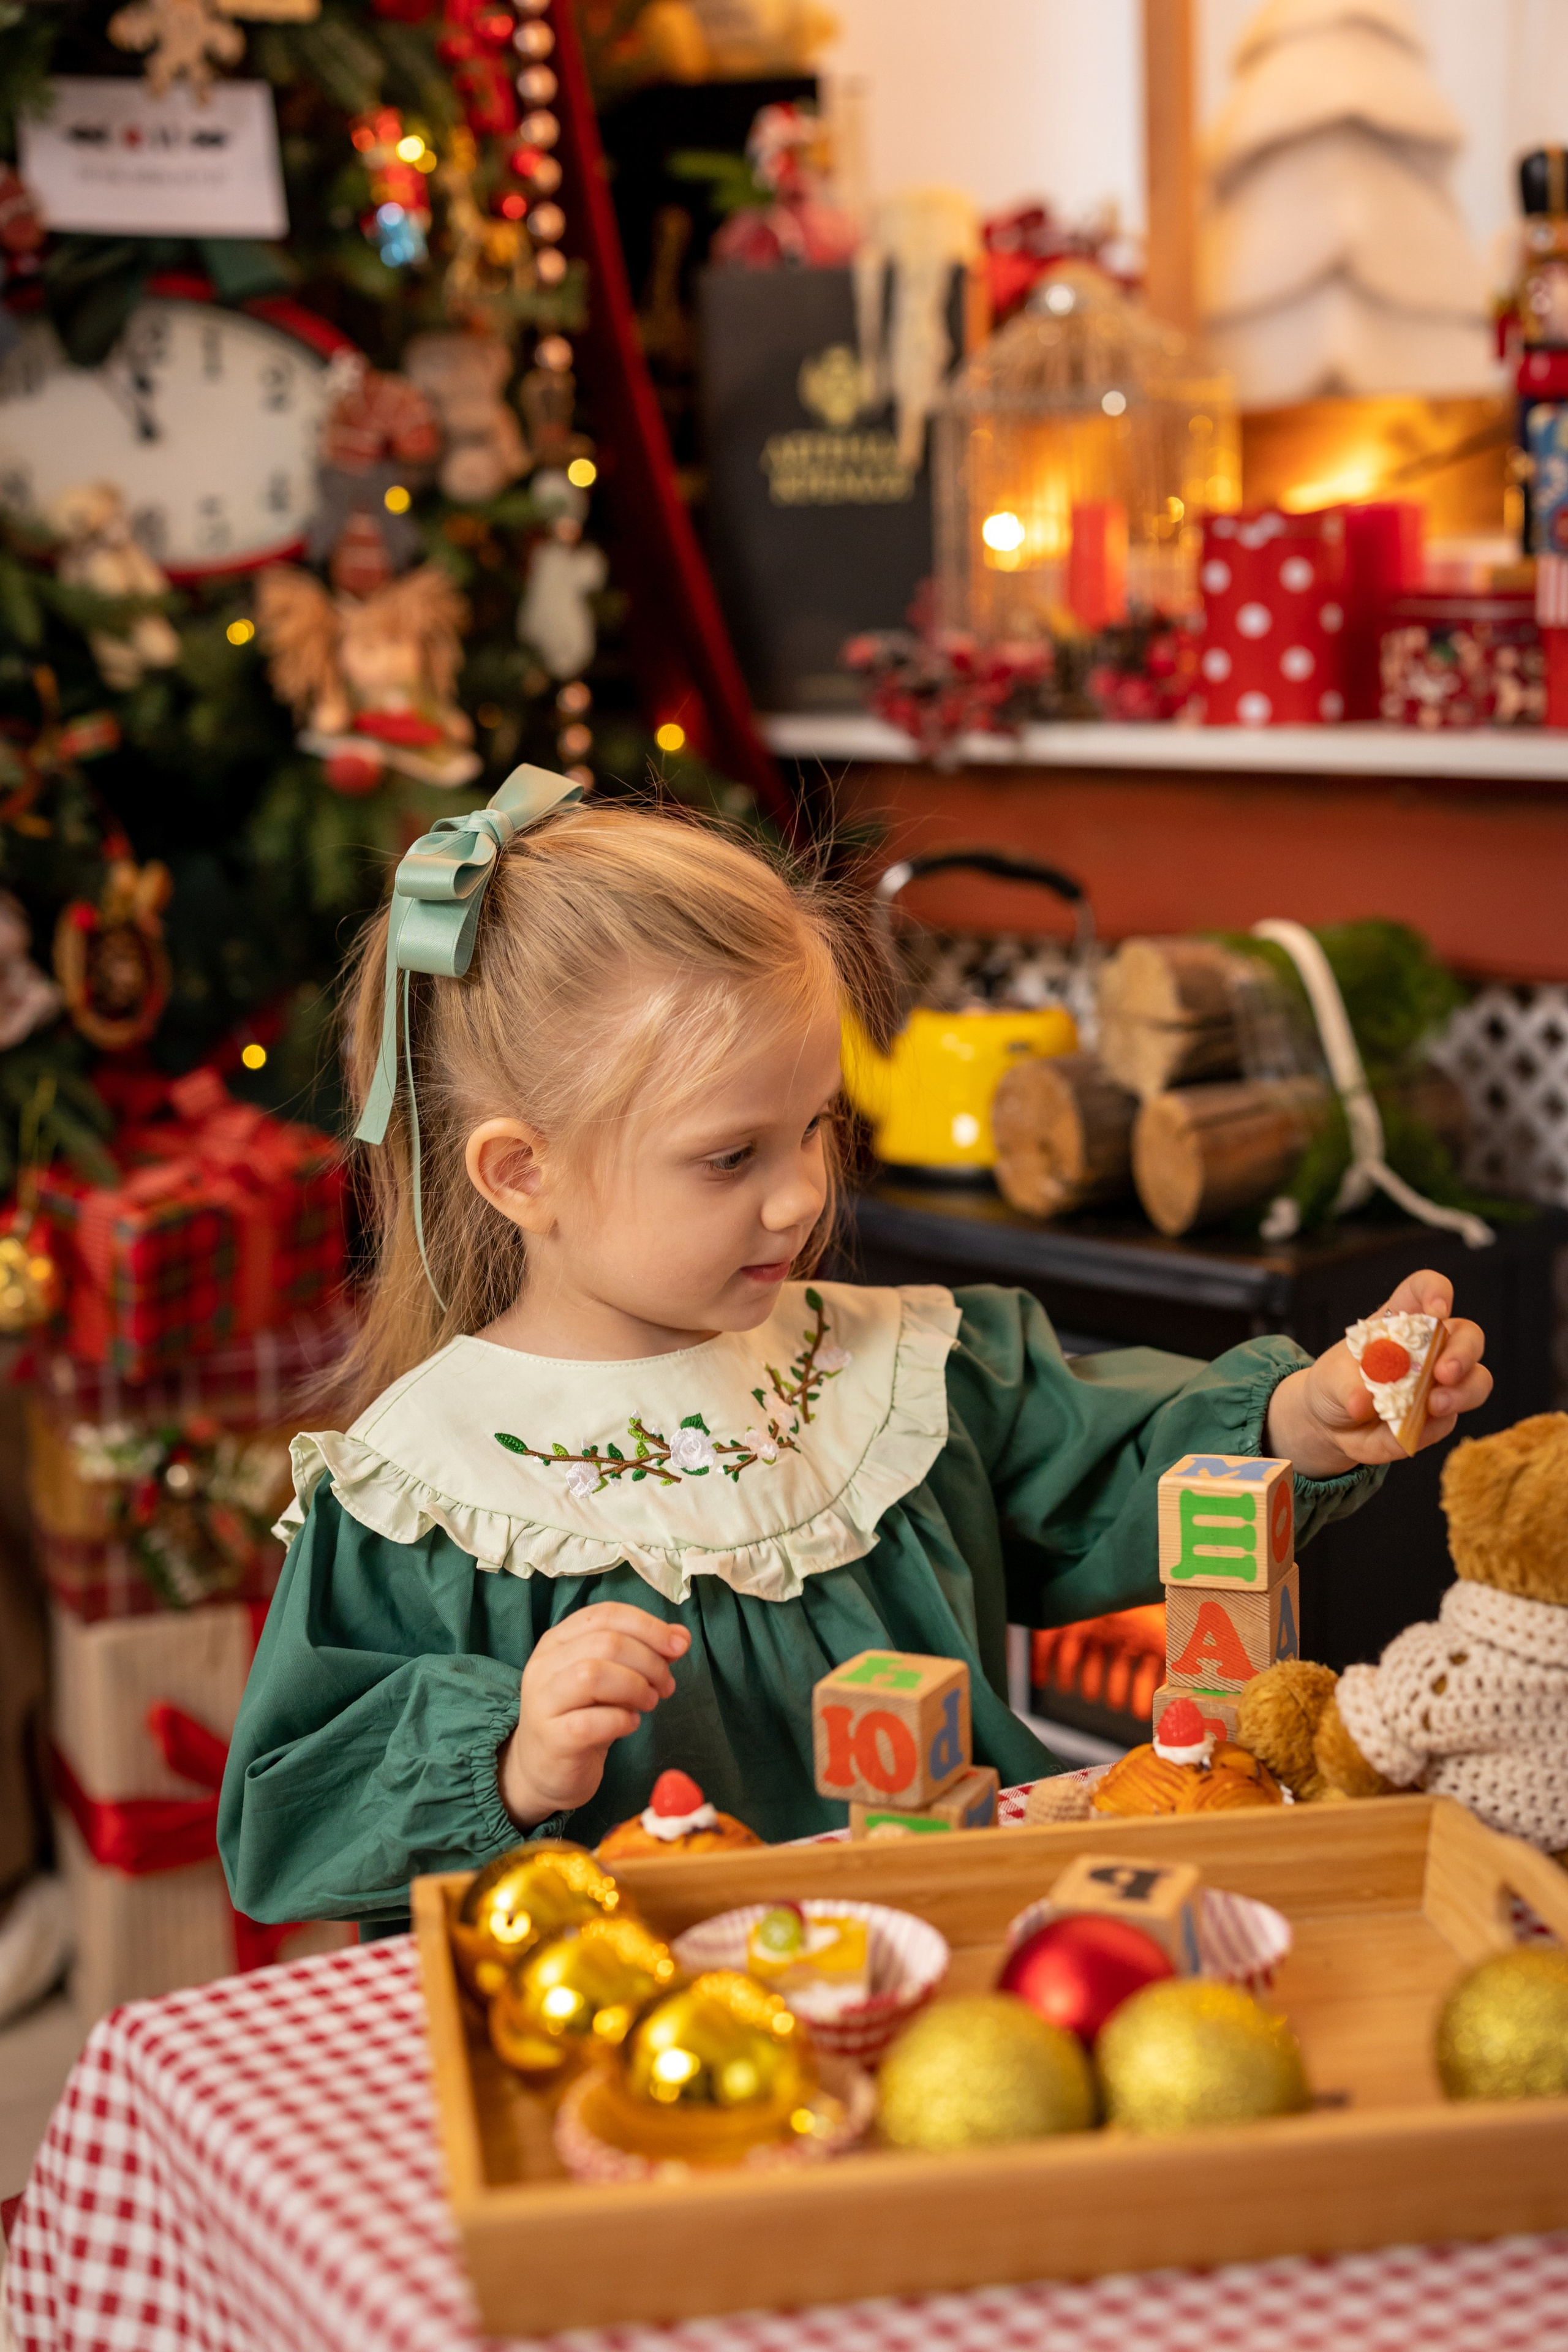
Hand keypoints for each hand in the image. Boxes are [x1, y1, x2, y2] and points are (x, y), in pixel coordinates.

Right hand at [499, 1603, 689, 1827]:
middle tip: (666, 1685)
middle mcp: (544, 1665)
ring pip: (592, 1675)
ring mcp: (543, 1701)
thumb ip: (642, 1653)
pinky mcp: (551, 1738)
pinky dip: (621, 1720)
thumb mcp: (612, 1678)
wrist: (544, 1769)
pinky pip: (590, 1722)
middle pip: (606, 1642)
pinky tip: (631, 1725)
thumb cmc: (581, 1716)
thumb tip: (680, 1636)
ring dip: (635, 1687)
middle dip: (649, 1661)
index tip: (679, 1644)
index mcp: (558, 1640)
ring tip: (650, 1702)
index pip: (605, 1614)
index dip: (648, 1626)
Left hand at [1263, 1270, 1491, 1478]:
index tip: (1437, 1310)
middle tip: (1444, 1372)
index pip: (1426, 1290)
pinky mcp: (1439, 1418)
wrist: (1332, 1427)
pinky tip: (1409, 1431)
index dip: (1436, 1292)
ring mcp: (1439, 1384)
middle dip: (1463, 1352)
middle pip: (1467, 1335)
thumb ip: (1346, 1386)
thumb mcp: (1329, 1379)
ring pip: (1476, 1380)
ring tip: (1434, 1405)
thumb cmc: (1335, 1385)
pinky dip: (1432, 1427)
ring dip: (1462, 1392)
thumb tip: (1363, 1402)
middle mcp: (1430, 1348)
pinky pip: (1449, 1421)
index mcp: (1401, 1321)